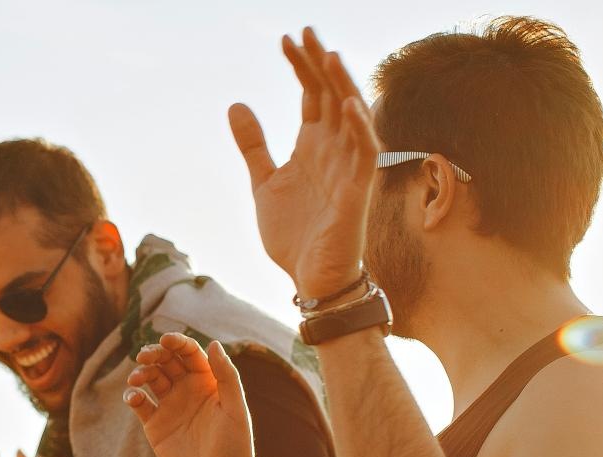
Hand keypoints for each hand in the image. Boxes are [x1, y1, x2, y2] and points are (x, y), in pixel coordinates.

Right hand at [123, 334, 254, 456]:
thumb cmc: (235, 448)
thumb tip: (214, 343)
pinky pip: (139, 404)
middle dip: (154, 354)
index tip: (166, 340)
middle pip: (166, 361)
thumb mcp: (235, 409)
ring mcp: (170, 407)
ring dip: (141, 372)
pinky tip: (133, 397)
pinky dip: (132, 396)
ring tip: (137, 378)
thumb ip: (227, 376)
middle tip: (145, 356)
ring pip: (150, 379)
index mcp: (208, 382)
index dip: (177, 342)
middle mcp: (188, 391)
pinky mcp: (155, 426)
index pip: (190, 354)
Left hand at [231, 27, 379, 297]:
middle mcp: (334, 150)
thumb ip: (253, 145)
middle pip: (331, 96)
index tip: (285, 39)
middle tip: (305, 31)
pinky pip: (365, 155)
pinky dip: (360, 128)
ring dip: (341, 86)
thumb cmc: (295, 234)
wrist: (311, 279)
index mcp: (313, 146)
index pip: (312, 95)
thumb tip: (236, 104)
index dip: (301, 67)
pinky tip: (349, 105)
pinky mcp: (357, 192)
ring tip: (327, 56)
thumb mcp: (264, 183)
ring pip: (351, 118)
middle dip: (319, 64)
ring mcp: (348, 168)